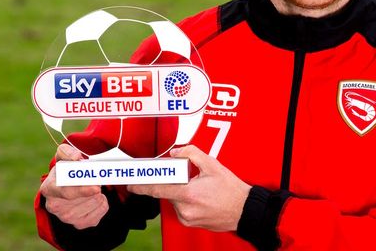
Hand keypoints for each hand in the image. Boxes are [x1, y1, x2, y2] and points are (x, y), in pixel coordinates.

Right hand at [39, 144, 108, 229]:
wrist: (67, 186)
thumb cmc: (66, 170)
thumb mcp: (63, 157)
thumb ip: (67, 152)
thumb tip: (76, 157)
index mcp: (49, 189)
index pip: (66, 192)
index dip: (82, 190)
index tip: (97, 187)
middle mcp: (54, 206)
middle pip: (82, 199)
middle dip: (94, 188)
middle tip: (98, 180)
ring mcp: (67, 217)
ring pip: (94, 203)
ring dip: (99, 193)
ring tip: (93, 187)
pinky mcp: (80, 224)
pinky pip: (101, 211)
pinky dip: (103, 202)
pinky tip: (96, 197)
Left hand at [128, 145, 251, 231]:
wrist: (244, 210)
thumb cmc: (231, 190)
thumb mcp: (212, 165)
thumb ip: (191, 153)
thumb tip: (176, 153)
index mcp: (188, 194)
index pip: (158, 189)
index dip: (142, 186)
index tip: (131, 184)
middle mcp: (185, 209)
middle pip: (167, 192)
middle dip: (173, 182)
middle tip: (187, 176)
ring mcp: (187, 218)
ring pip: (174, 200)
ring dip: (180, 191)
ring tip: (199, 186)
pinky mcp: (190, 223)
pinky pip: (181, 208)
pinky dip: (185, 200)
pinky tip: (200, 196)